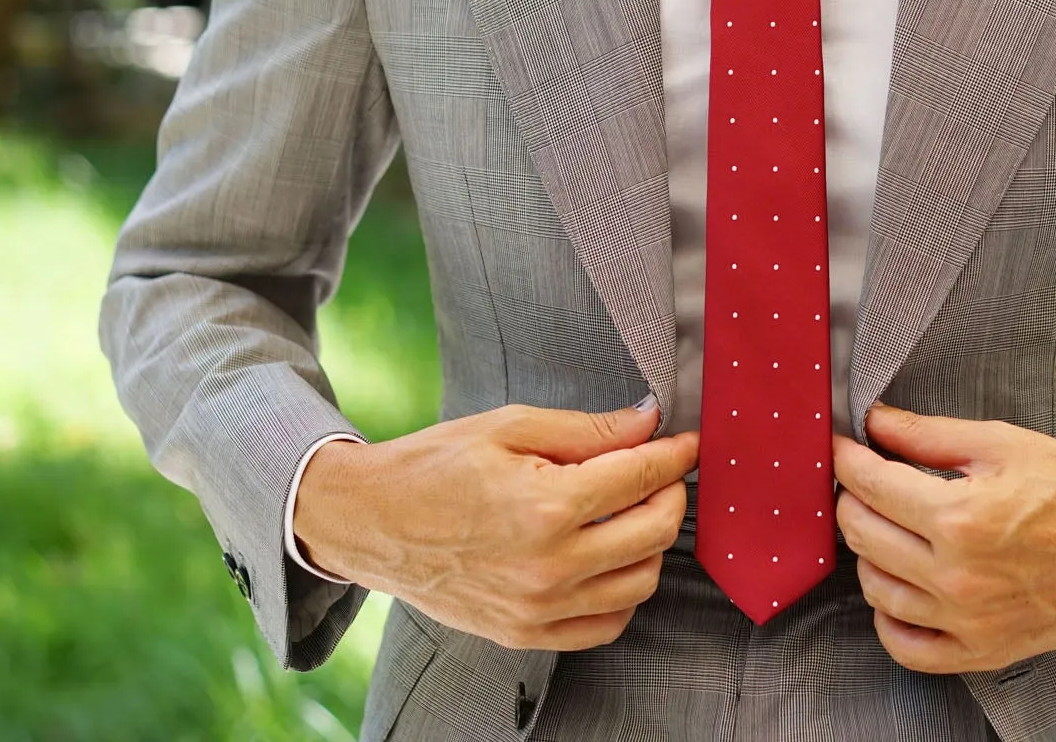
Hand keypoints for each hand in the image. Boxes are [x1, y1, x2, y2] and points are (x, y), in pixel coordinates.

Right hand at [294, 401, 698, 650]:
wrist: (370, 522)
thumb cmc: (433, 468)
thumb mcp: (509, 427)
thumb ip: (587, 429)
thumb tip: (647, 423)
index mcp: (546, 506)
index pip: (641, 478)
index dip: (674, 455)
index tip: (685, 443)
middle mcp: (550, 565)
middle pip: (655, 532)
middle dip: (670, 494)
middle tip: (660, 473)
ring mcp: (539, 608)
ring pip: (641, 582)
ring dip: (651, 544)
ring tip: (632, 512)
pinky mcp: (525, 633)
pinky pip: (606, 625)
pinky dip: (624, 594)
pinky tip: (611, 560)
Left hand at [832, 404, 1055, 674]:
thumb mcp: (1001, 443)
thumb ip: (928, 435)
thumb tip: (874, 423)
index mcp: (961, 517)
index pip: (870, 485)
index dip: (848, 459)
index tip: (845, 447)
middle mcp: (958, 576)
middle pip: (862, 535)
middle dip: (853, 499)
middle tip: (865, 481)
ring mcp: (969, 620)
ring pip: (876, 589)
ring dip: (868, 553)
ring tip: (888, 527)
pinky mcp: (984, 650)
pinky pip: (908, 647)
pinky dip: (889, 619)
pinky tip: (898, 588)